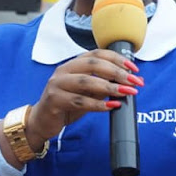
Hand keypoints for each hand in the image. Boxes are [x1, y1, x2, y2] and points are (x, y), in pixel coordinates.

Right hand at [25, 50, 143, 151]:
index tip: (134, 69)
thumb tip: (130, 82)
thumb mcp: (87, 93)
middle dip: (117, 72)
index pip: (97, 54)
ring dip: (109, 87)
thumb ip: (104, 86)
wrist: (42, 121)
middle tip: (134, 81)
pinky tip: (111, 106)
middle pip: (93, 64)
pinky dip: (98, 104)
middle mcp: (64, 71)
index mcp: (72, 64)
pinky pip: (79, 101)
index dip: (117, 59)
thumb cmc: (66, 105)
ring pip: (86, 81)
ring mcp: (57, 84)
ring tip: (126, 92)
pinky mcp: (54, 100)